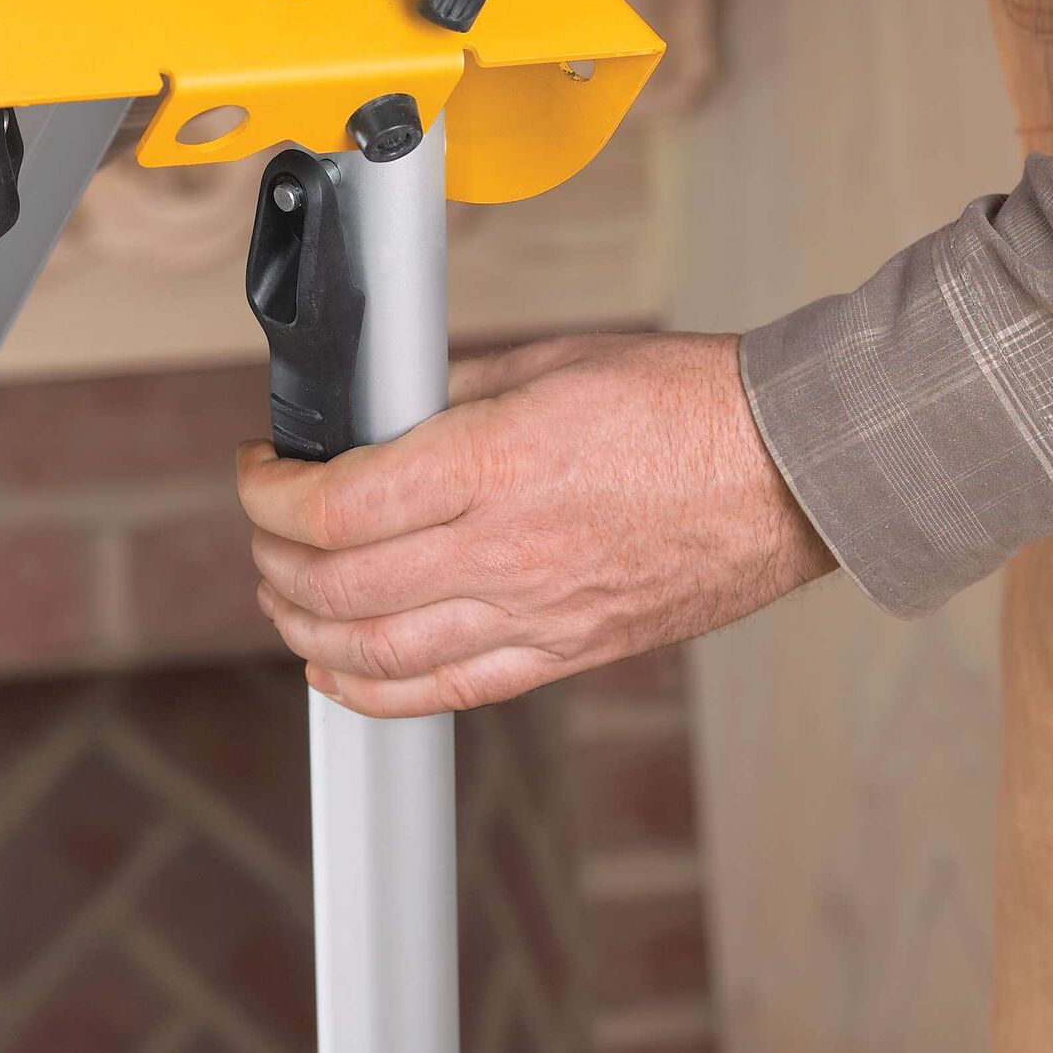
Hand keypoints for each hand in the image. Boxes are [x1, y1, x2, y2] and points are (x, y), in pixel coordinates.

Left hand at [238, 331, 834, 716]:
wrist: (793, 469)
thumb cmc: (688, 405)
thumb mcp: (551, 361)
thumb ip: (454, 390)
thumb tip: (388, 412)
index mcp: (495, 462)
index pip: (338, 504)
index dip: (270, 494)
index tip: (259, 471)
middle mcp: (506, 548)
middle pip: (340, 581)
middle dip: (274, 555)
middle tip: (265, 528)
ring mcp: (537, 612)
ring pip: (379, 650)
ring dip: (306, 626)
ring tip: (283, 595)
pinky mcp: (568, 651)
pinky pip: (449, 691)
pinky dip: (374, 690)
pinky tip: (336, 671)